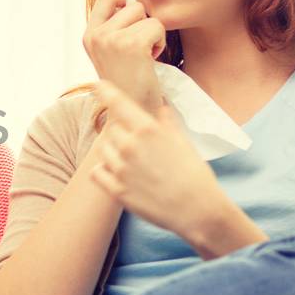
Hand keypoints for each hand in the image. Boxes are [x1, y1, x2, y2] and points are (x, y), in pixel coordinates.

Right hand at [82, 0, 165, 111]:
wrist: (135, 110)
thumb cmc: (129, 80)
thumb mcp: (111, 50)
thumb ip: (112, 23)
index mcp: (88, 35)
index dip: (124, 3)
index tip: (130, 25)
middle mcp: (95, 35)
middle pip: (131, 3)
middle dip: (141, 22)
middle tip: (138, 49)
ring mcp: (110, 39)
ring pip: (145, 14)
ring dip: (152, 33)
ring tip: (144, 55)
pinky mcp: (130, 44)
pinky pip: (156, 26)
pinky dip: (160, 42)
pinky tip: (151, 60)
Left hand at [89, 81, 261, 257]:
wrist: (197, 210)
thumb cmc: (194, 175)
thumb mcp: (184, 143)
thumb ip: (167, 124)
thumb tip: (161, 109)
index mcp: (147, 130)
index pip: (119, 103)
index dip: (106, 91)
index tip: (97, 84)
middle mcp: (130, 146)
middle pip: (112, 130)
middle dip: (123, 135)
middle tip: (140, 149)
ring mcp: (121, 169)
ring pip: (103, 151)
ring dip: (113, 153)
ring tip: (135, 165)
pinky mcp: (116, 190)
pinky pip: (97, 172)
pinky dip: (103, 171)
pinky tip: (119, 175)